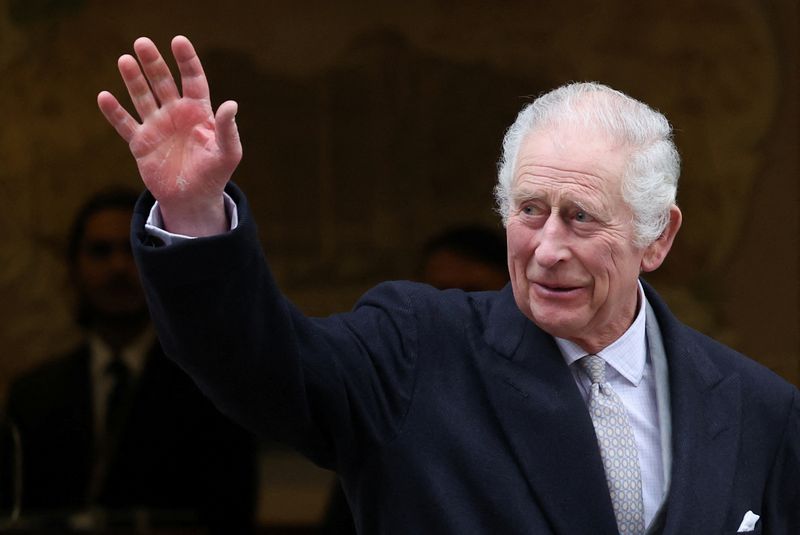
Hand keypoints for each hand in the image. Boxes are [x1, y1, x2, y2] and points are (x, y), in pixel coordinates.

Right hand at [97, 36, 240, 235]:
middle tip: (142, 43)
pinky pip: (125, 124)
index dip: (186, 61)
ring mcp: (157, 126)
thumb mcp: (227, 153)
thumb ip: (227, 129)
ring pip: (142, 97)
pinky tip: (104, 97)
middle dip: (153, 63)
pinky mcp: (141, 143)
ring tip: (125, 60)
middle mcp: (176, 114)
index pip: (193, 80)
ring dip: (133, 80)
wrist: (193, 199)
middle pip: (163, 82)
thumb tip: (231, 104)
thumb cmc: (214, 174)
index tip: (178, 41)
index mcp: (199, 112)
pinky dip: (114, 112)